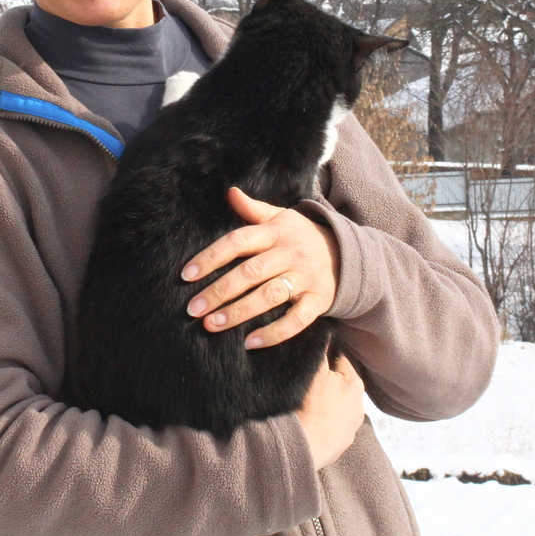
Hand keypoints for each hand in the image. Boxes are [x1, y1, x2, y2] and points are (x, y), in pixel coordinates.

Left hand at [181, 187, 339, 348]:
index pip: (238, 241)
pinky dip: (274, 333)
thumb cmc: (300, 235)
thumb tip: (230, 192)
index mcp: (275, 232)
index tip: (187, 275)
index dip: (211, 257)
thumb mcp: (280, 217)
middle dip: (219, 291)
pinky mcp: (318, 301)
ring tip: (211, 325)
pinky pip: (296, 320)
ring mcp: (305, 278)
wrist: (347, 252)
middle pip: (250, 273)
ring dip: (239, 312)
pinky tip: (249, 343)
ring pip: (269, 297)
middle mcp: (289, 254)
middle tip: (193, 309)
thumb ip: (252, 209)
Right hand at [296, 353, 364, 470]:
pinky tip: (307, 421)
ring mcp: (350, 430)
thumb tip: (324, 335)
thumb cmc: (309, 404)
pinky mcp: (339, 446)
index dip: (325, 354)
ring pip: (336, 408)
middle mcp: (359, 408)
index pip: (341, 359)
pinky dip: (321, 423)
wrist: (302, 445)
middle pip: (339, 385)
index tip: (310, 355)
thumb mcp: (315, 370)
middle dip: (326, 381)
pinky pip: (330, 427)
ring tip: (304, 403)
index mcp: (355, 385)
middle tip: (304, 379)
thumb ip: (321, 351)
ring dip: (324, 404)